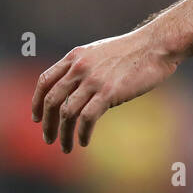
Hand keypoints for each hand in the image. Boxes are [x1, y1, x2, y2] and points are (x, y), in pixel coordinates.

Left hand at [32, 29, 179, 152]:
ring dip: (63, 134)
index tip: (36, 118)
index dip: (36, 102)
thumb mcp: (100, 53)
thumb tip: (76, 92)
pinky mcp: (108, 92)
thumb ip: (85, 68)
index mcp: (75, 57)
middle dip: (47, 124)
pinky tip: (83, 141)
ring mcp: (93, 80)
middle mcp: (79, 68)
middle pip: (51, 101)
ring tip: (65, 147)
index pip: (45, 81)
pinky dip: (81, 133)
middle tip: (48, 139)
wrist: (157, 45)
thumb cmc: (134, 50)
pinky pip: (86, 118)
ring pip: (67, 113)